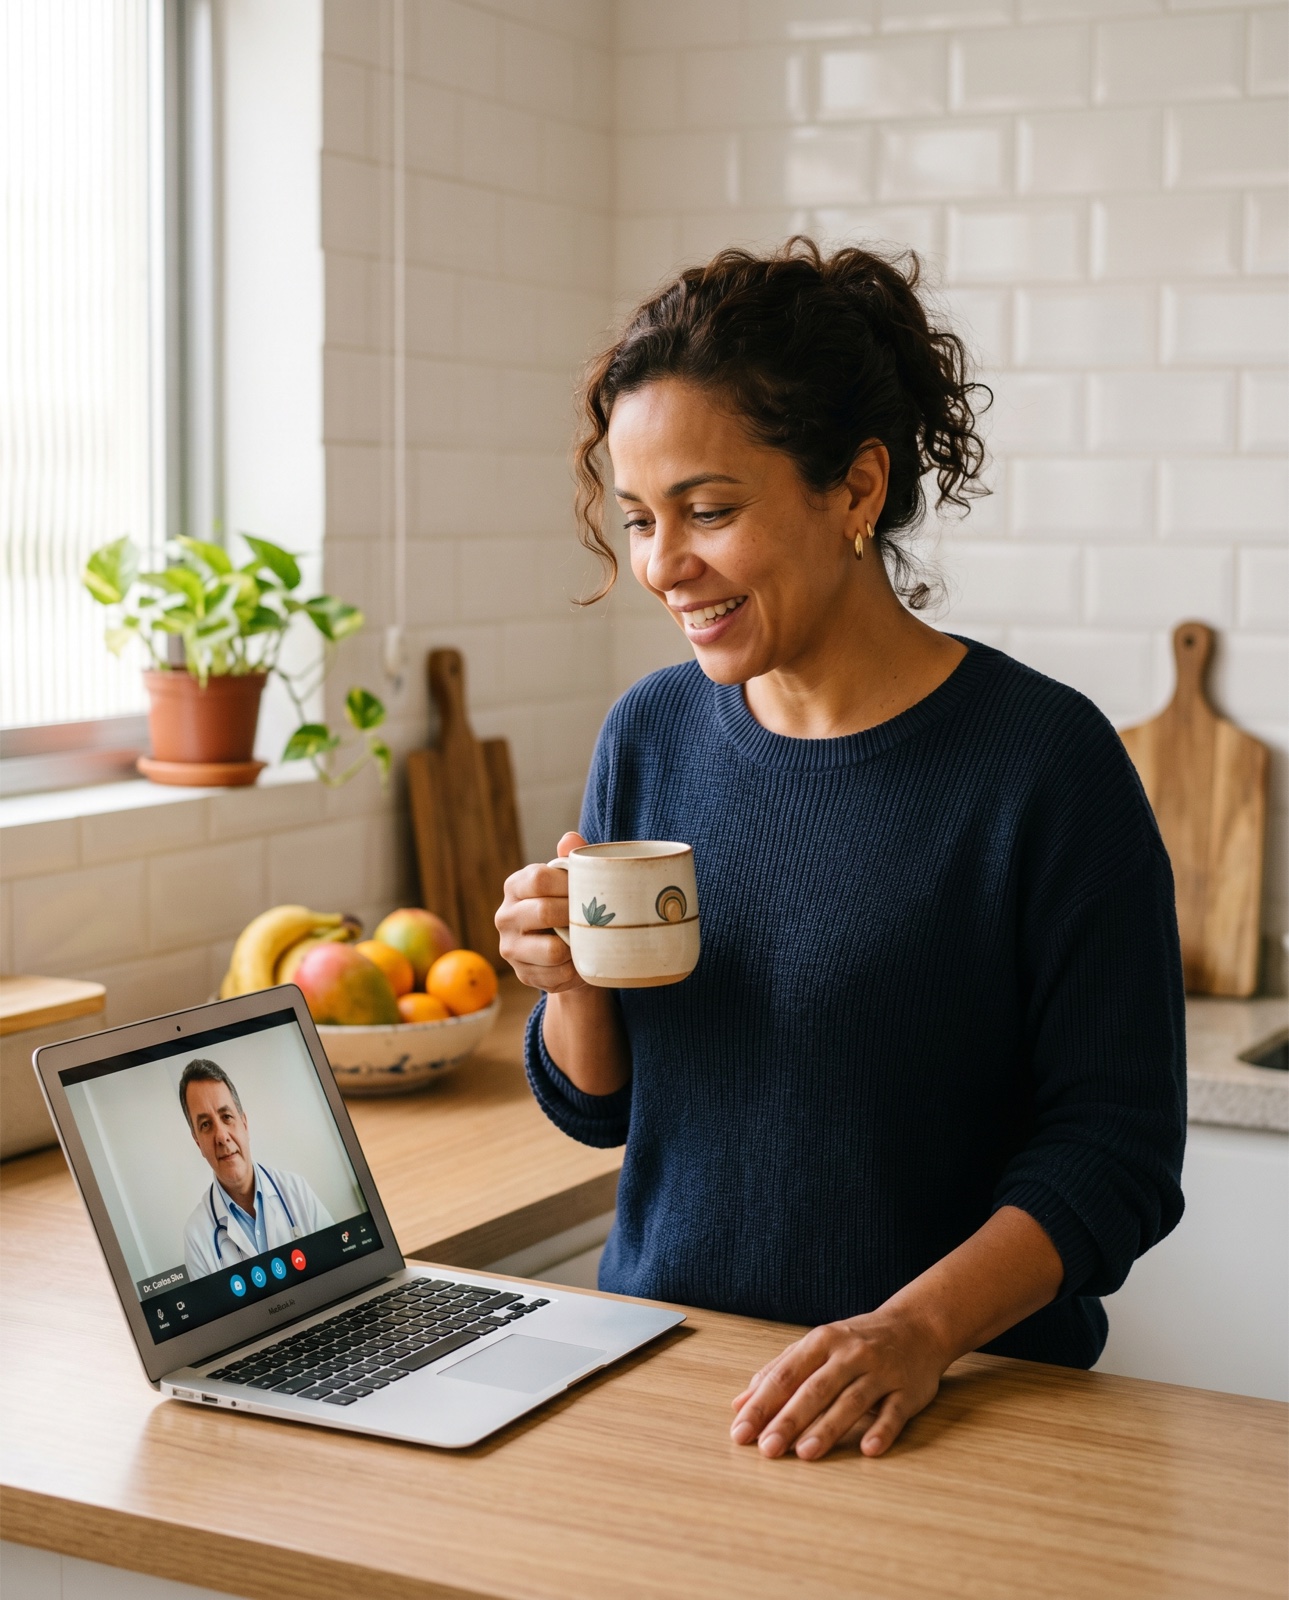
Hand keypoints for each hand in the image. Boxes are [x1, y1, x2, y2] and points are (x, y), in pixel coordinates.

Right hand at [496, 832, 587, 993]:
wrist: (568, 955)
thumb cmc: (570, 910)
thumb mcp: (571, 884)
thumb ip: (571, 861)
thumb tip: (570, 838)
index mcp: (515, 886)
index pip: (539, 879)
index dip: (568, 885)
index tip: (588, 891)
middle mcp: (504, 915)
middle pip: (544, 912)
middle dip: (575, 916)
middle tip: (595, 918)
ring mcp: (510, 948)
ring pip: (551, 950)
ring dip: (576, 947)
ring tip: (587, 941)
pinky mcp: (523, 974)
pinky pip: (557, 975)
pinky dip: (575, 970)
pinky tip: (579, 961)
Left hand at [730, 1305, 946, 1461]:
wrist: (917, 1326)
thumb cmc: (856, 1341)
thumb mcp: (816, 1346)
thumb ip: (778, 1372)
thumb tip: (739, 1404)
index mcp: (822, 1341)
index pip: (785, 1375)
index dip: (761, 1404)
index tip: (741, 1433)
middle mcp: (849, 1354)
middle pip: (815, 1389)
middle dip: (789, 1420)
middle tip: (767, 1449)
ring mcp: (880, 1372)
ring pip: (852, 1401)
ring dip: (828, 1428)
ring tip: (805, 1453)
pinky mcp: (908, 1390)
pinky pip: (894, 1412)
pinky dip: (882, 1430)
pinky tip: (869, 1449)